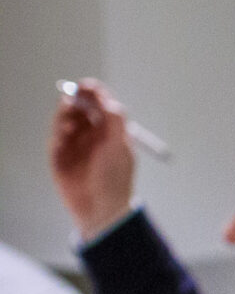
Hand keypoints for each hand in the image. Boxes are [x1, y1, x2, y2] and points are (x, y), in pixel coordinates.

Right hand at [50, 80, 137, 239]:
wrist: (100, 208)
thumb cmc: (115, 179)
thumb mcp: (120, 148)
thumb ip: (115, 123)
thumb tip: (109, 100)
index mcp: (110, 131)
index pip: (101, 105)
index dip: (94, 93)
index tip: (88, 85)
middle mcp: (92, 135)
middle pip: (81, 108)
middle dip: (78, 99)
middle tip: (75, 94)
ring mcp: (75, 143)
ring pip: (66, 119)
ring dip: (67, 112)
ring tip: (71, 112)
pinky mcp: (59, 154)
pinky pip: (56, 135)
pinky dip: (59, 129)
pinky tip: (65, 130)